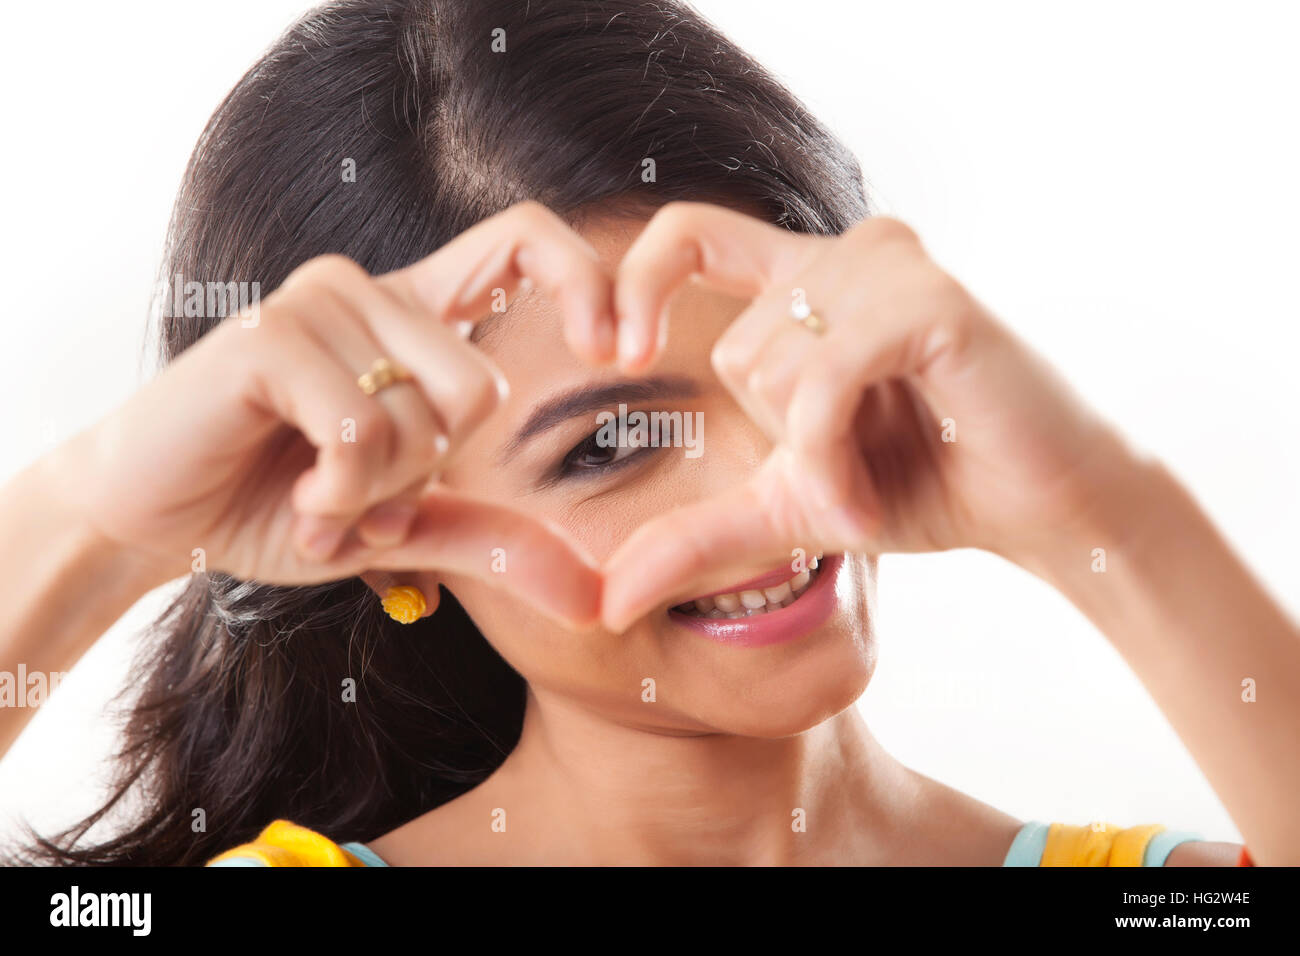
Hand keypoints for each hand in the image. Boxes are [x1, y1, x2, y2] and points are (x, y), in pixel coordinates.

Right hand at [50, 202, 616, 625]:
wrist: (157, 520)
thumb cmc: (281, 504)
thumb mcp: (408, 524)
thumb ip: (501, 543)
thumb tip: (599, 602)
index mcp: (414, 314)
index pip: (525, 242)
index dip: (588, 281)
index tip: (623, 355)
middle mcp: (371, 291)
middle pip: (483, 392)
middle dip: (427, 478)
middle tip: (359, 494)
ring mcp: (318, 302)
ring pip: (426, 419)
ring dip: (375, 493)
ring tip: (318, 494)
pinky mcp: (270, 337)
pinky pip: (363, 433)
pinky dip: (341, 494)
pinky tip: (296, 496)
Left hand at [602, 202, 1134, 628]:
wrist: (1041, 509)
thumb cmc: (922, 486)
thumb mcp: (787, 507)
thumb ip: (696, 536)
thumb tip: (604, 604)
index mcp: (807, 282)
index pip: (688, 233)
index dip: (637, 282)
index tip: (613, 356)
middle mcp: (846, 255)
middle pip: (736, 347)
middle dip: (781, 443)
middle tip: (848, 478)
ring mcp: (889, 267)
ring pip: (773, 363)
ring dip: (813, 458)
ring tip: (873, 482)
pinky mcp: (929, 300)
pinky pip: (823, 379)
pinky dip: (831, 453)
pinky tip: (870, 496)